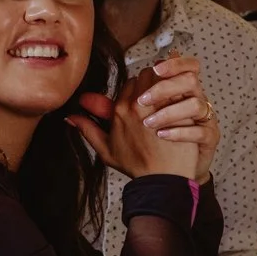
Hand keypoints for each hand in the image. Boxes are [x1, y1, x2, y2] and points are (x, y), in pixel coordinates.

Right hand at [69, 57, 218, 183]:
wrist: (162, 180)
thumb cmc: (137, 167)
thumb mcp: (106, 150)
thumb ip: (87, 129)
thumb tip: (70, 117)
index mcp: (120, 110)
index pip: (131, 81)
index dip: (140, 89)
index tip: (147, 100)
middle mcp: (137, 104)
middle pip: (147, 75)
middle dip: (154, 82)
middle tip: (161, 97)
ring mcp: (158, 106)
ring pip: (164, 78)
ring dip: (169, 84)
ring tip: (174, 98)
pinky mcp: (178, 110)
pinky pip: (180, 89)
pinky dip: (183, 92)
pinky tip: (186, 104)